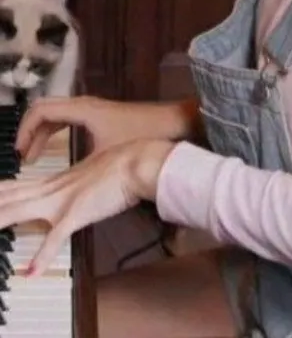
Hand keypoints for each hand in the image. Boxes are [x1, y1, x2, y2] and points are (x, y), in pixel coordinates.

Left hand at [0, 138, 173, 275]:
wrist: (137, 162)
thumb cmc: (123, 164)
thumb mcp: (95, 172)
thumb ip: (83, 181)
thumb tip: (83, 186)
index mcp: (58, 180)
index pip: (18, 186)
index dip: (1, 191)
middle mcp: (54, 189)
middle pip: (11, 197)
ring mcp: (63, 201)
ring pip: (21, 211)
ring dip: (1, 220)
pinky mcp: (77, 213)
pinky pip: (55, 238)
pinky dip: (42, 256)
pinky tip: (31, 271)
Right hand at [16, 95, 169, 161]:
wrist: (172, 124)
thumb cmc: (141, 136)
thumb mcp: (106, 155)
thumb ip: (80, 166)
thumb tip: (58, 183)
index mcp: (81, 108)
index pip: (40, 111)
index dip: (25, 130)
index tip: (19, 152)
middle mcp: (84, 104)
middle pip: (44, 110)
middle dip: (29, 131)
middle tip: (21, 156)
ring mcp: (92, 108)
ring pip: (56, 114)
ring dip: (42, 132)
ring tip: (32, 156)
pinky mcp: (100, 116)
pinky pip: (67, 119)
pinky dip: (56, 131)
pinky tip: (56, 150)